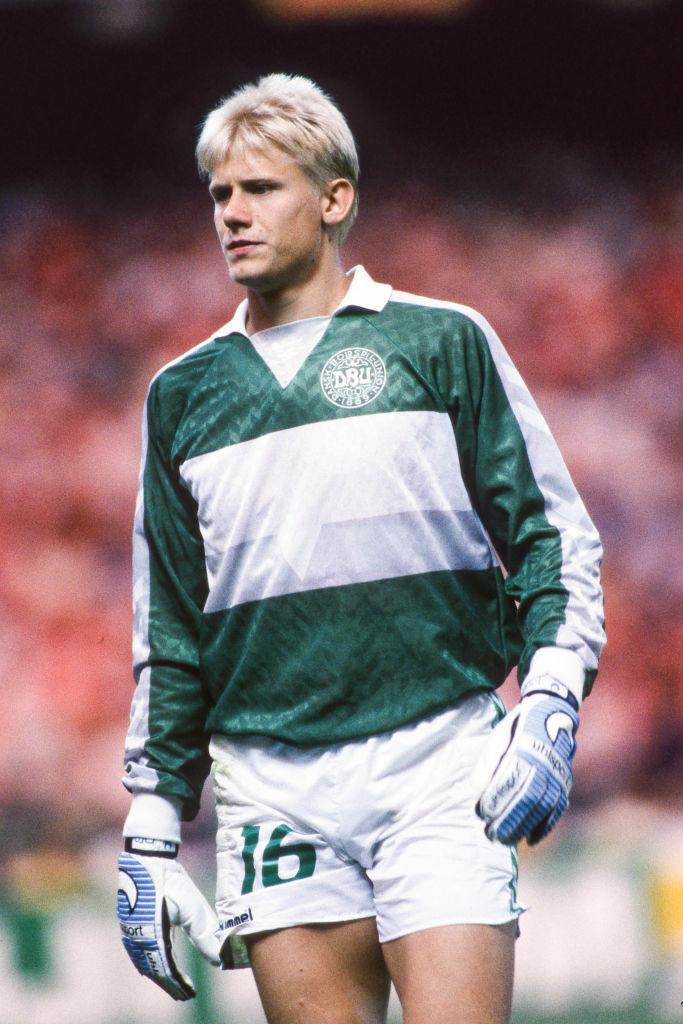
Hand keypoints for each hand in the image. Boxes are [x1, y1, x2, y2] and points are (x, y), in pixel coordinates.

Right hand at [117, 842, 221, 999]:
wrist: (146, 859)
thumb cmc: (170, 881)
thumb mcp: (191, 907)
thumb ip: (204, 934)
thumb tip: (218, 959)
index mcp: (152, 937)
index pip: (166, 970)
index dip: (177, 984)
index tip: (189, 994)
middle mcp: (137, 939)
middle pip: (153, 970)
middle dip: (169, 983)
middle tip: (184, 994)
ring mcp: (129, 932)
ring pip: (143, 962)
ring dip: (158, 974)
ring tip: (172, 983)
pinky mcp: (128, 923)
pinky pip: (137, 952)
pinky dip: (147, 963)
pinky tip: (154, 964)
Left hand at [473, 683, 578, 845]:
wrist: (553, 714)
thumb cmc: (518, 729)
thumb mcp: (498, 737)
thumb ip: (487, 763)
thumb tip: (474, 791)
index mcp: (524, 748)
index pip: (508, 780)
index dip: (495, 799)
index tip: (481, 814)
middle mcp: (543, 763)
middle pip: (526, 798)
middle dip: (508, 819)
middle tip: (492, 835)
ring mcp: (556, 774)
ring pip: (542, 807)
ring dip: (524, 827)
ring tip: (507, 841)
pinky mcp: (564, 783)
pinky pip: (557, 809)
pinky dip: (545, 827)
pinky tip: (531, 839)